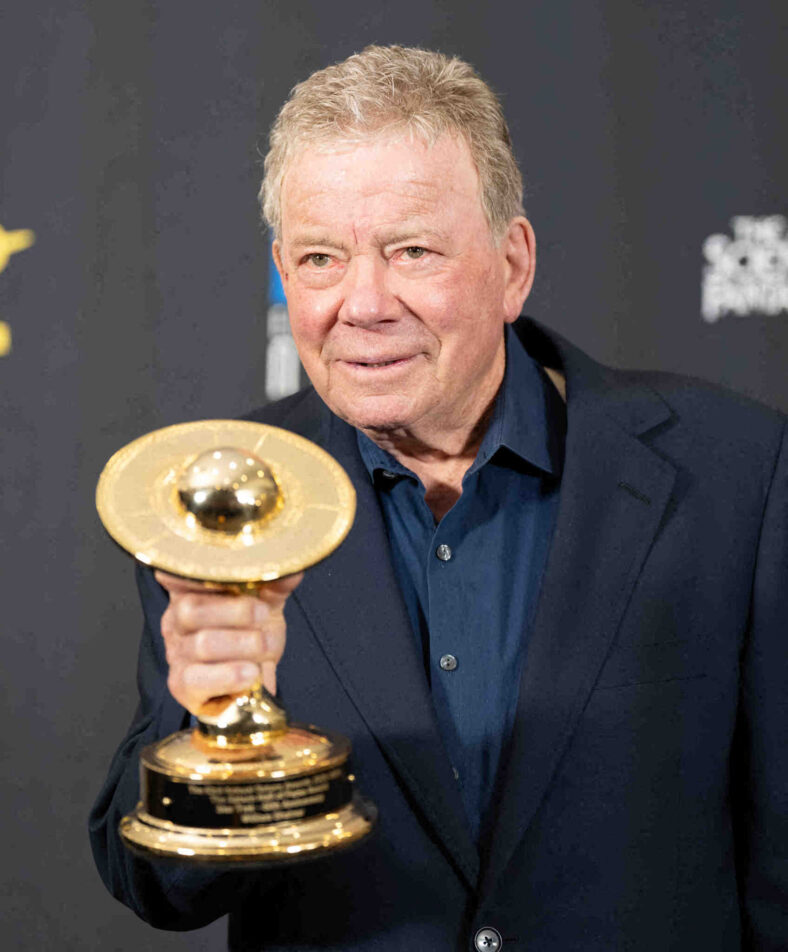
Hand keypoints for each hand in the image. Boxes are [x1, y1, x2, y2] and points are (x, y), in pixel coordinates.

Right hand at [155, 570, 302, 717]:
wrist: (254, 680)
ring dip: (244, 645)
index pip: (176, 575)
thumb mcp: (267, 605)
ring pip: (202, 644)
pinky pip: (196, 679)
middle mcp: (175, 620)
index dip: (190, 574)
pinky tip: (251, 673)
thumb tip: (292, 572)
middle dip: (238, 612)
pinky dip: (230, 675)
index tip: (221, 574)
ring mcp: (176, 653)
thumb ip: (275, 587)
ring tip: (266, 647)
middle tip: (264, 616)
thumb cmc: (253, 634)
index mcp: (190, 591)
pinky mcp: (181, 685)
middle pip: (190, 609)